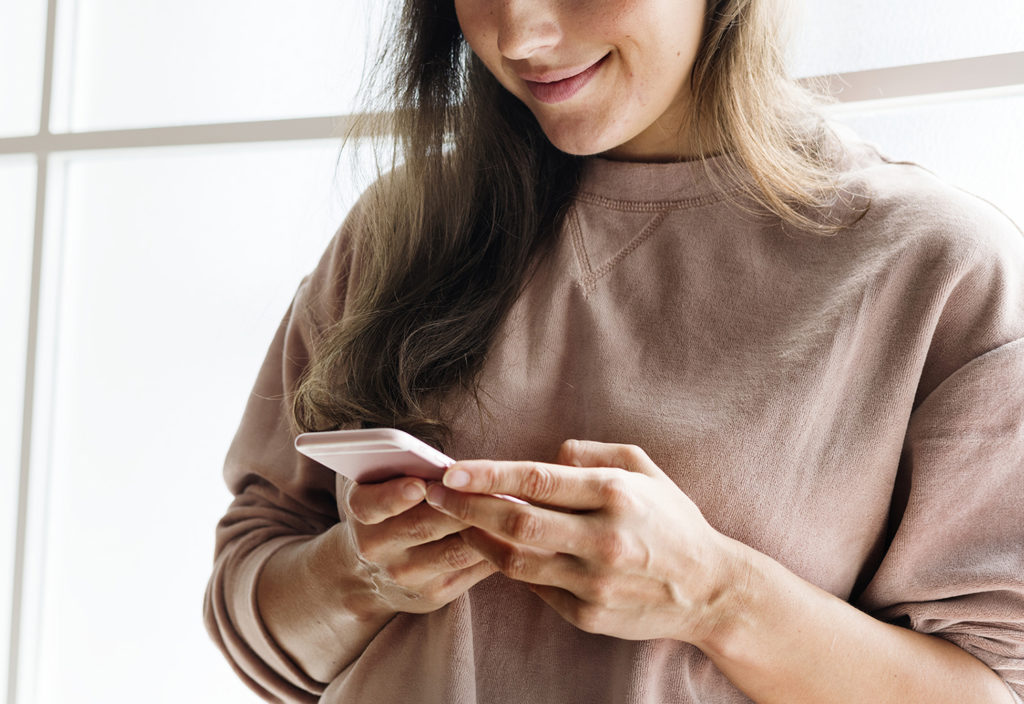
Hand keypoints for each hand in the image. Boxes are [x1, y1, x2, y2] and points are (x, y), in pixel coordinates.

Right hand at [333, 475, 497, 617]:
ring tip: (512, 506)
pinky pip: (471, 569)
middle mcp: (378, 548)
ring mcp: (406, 575)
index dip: (395, 496)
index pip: (372, 504)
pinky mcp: (433, 594)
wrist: (368, 575)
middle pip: (425, 526)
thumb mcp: (377, 485)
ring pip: (456, 550)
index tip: (419, 484)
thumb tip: (448, 461)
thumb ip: (398, 467)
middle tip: (493, 484)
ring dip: (486, 528)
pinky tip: (511, 532)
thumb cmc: (385, 511)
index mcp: (361, 514)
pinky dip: (495, 549)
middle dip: (462, 505)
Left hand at [424, 440, 740, 644]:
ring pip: (516, 559)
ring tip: (452, 520)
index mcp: (616, 495)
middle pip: (516, 521)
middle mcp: (603, 538)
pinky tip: (490, 548)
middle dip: (467, 506)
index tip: (451, 470)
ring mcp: (594, 582)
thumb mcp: (644, 469)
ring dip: (477, 538)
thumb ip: (592, 454)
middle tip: (433, 494)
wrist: (709, 589)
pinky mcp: (588, 615)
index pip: (538, 480)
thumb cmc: (672, 519)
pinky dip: (507, 566)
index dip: (488, 475)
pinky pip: (535, 587)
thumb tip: (547, 455)